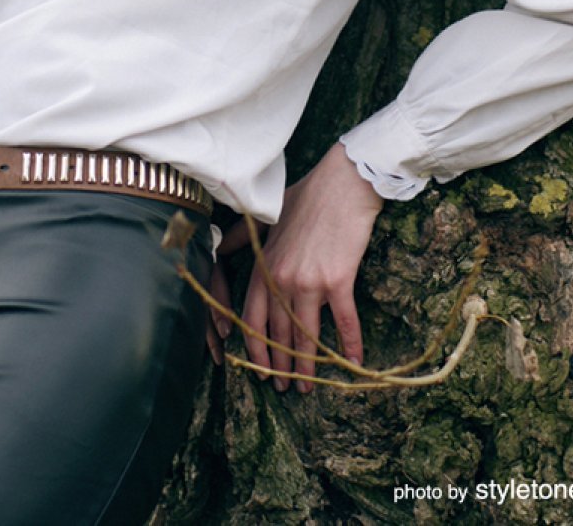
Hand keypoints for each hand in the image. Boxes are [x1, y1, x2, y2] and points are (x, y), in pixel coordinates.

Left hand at [236, 143, 382, 393]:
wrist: (343, 185)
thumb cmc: (307, 197)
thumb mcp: (268, 216)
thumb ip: (242, 236)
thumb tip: (218, 246)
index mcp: (265, 266)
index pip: (252, 318)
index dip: (255, 348)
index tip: (261, 369)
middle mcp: (282, 278)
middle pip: (278, 333)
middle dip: (281, 366)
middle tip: (285, 388)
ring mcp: (310, 281)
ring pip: (306, 335)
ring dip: (308, 366)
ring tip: (310, 386)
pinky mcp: (338, 280)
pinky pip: (344, 322)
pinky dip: (349, 346)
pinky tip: (354, 363)